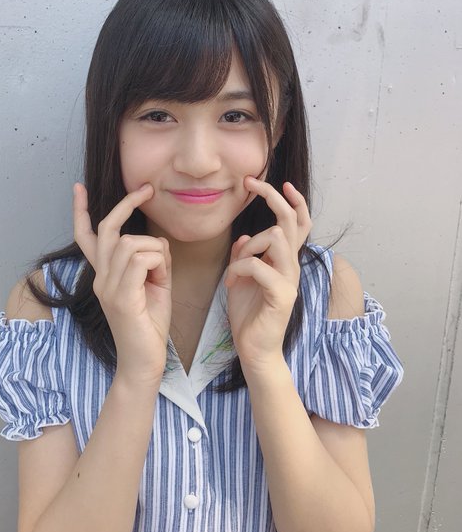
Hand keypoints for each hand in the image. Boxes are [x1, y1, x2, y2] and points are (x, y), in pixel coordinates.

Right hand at [73, 182, 171, 384]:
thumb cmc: (150, 324)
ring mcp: (107, 287)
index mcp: (104, 274)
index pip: (86, 237)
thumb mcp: (155, 284)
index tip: (78, 188)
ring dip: (155, 250)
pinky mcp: (120, 298)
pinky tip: (160, 281)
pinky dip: (158, 263)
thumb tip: (156, 239)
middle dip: (127, 204)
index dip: (80, 211)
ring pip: (130, 243)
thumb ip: (153, 260)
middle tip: (147, 190)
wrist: (145, 362)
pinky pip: (140, 260)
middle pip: (109, 229)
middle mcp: (100, 277)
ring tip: (162, 274)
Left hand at [224, 177, 311, 370]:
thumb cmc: (249, 314)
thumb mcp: (241, 278)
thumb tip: (243, 238)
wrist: (255, 349)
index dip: (294, 201)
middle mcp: (292, 266)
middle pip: (290, 221)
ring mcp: (290, 280)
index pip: (299, 223)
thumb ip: (245, 256)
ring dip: (249, 245)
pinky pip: (260, 266)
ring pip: (275, 237)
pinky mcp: (282, 295)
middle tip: (251, 183)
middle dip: (272, 196)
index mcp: (285, 260)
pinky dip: (240, 268)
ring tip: (236, 265)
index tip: (279, 182)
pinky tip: (231, 282)